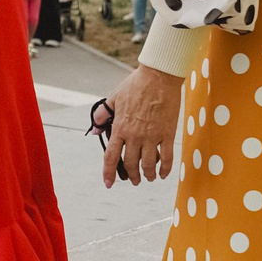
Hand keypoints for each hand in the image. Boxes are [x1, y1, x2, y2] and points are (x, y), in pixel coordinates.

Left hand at [101, 64, 179, 186]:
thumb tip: (94, 130)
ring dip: (147, 175)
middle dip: (131, 176)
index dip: (108, 173)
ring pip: (148, 165)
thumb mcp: (114, 98)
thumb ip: (102, 115)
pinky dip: (165, 169)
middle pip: (130, 164)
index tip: (108, 183)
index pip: (111, 157)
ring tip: (149, 178)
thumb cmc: (136, 85)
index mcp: (120, 128)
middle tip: (134, 181)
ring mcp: (152, 136)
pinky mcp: (167, 134)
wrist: (159, 77)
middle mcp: (134, 135)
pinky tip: (163, 174)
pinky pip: (167, 157)